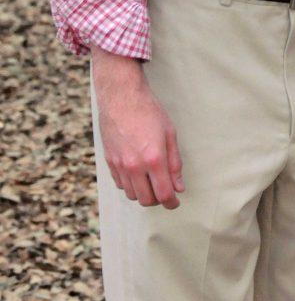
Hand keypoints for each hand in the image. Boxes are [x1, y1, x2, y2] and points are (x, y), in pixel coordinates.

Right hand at [91, 47, 183, 208]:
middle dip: (158, 200)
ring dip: (143, 193)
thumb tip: (179, 186)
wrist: (122, 97)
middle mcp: (135, 166)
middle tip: (165, 191)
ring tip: (152, 181)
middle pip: (146, 200)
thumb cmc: (149, 112)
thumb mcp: (170, 134)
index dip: (171, 203)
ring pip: (132, 195)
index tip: (175, 202)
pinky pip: (120, 184)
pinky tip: (138, 174)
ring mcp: (120, 165)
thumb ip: (175, 163)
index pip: (163, 194)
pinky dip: (130, 185)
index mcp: (154, 159)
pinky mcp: (109, 161)